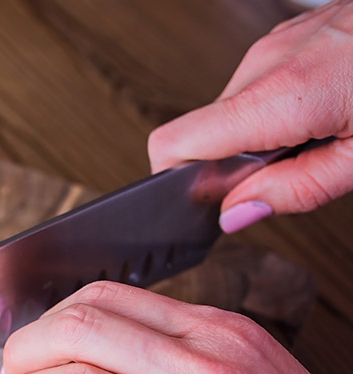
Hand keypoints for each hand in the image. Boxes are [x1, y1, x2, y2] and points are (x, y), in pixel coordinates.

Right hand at [148, 0, 352, 231]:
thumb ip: (296, 190)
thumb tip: (238, 214)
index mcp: (277, 97)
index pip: (172, 146)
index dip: (176, 183)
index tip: (206, 201)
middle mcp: (265, 64)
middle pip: (205, 132)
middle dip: (236, 163)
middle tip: (294, 169)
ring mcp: (277, 43)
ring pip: (235, 109)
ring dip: (264, 134)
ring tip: (323, 134)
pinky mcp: (292, 33)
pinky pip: (262, 83)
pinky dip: (282, 108)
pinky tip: (328, 108)